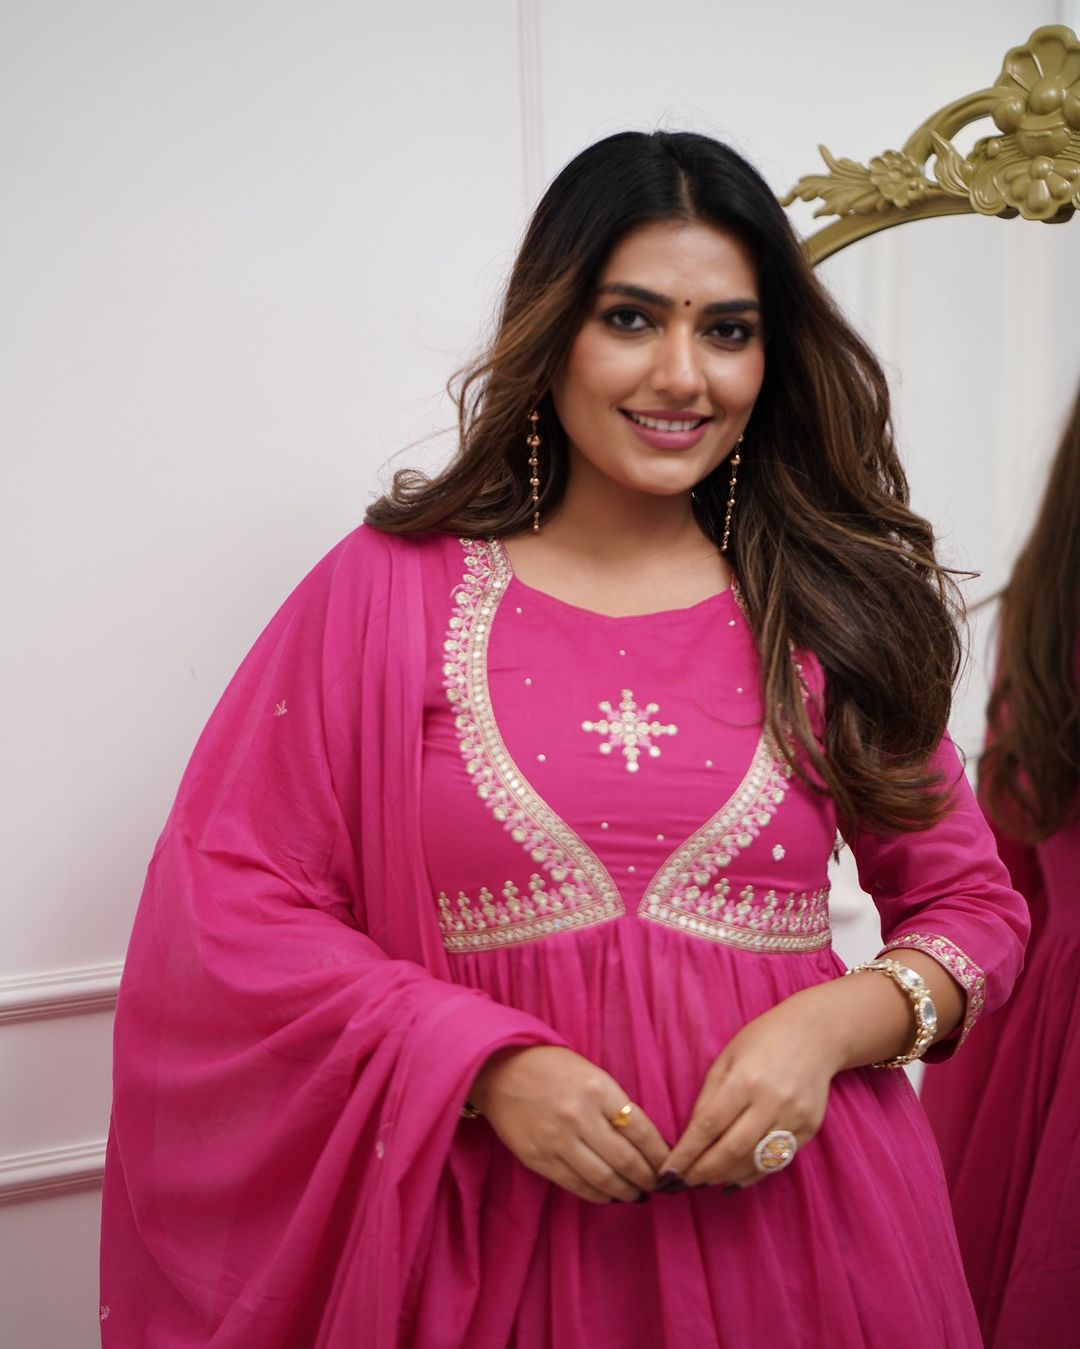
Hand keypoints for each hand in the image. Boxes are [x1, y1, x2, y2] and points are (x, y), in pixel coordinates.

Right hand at [468, 1045, 668, 1203]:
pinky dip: (598, 1195)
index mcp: (597, 1089)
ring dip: (626, 1191)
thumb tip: (644, 1140)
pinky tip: (610, 1196)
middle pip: (626, 1160)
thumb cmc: (550, 1066)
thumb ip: (614, 1103)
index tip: (670, 1163)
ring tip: (638, 1195)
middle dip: (647, 1177)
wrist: (498, 1069)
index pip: (641, 1130)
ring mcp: (557, 1140)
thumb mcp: (590, 1073)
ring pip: (603, 1178)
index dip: (660, 1153)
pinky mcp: (538, 1158)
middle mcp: (579, 1116)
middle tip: (658, 1185)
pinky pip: (576, 1185)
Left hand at [660, 992, 843, 1190]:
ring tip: (704, 1180)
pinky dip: (752, 1174)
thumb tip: (691, 1139)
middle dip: (702, 1172)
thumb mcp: (726, 1058)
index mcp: (745, 1078)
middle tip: (682, 1183)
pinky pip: (777, 1161)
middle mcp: (772, 1101)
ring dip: (725, 1176)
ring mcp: (794, 1117)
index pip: (708, 1125)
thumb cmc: (762, 1041)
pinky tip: (733, 1177)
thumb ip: (708, 1097)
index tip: (667, 1172)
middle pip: (731, 1150)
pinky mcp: (810, 1129)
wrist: (815, 1033)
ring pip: (754, 1161)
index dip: (686, 1153)